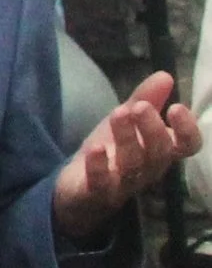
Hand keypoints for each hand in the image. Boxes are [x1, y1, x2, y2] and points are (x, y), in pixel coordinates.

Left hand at [53, 71, 202, 238]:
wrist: (80, 191)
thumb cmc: (111, 153)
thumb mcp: (125, 121)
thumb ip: (145, 99)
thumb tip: (166, 75)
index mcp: (159, 151)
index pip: (186, 147)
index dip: (187, 131)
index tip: (178, 108)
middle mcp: (148, 169)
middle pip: (158, 153)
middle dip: (152, 129)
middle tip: (141, 107)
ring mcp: (123, 183)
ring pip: (132, 164)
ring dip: (127, 138)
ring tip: (119, 113)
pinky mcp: (97, 192)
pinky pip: (102, 183)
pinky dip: (100, 167)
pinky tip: (96, 149)